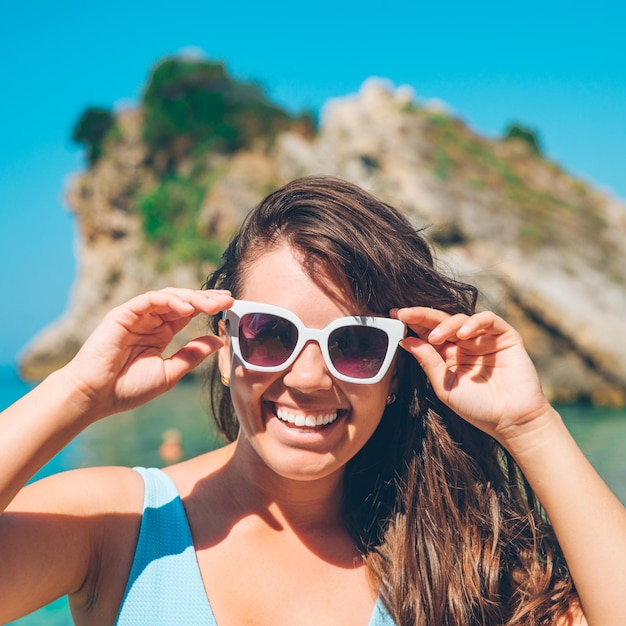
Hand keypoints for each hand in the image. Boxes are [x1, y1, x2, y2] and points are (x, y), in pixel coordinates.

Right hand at [61, 288, 233, 419]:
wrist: (95, 397)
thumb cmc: (128, 388)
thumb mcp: (170, 373)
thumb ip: (192, 355)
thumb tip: (218, 340)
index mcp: (160, 333)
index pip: (189, 313)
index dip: (209, 308)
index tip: (231, 308)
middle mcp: (150, 321)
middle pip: (183, 301)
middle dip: (207, 299)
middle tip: (229, 300)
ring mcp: (136, 315)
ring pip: (169, 296)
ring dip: (193, 298)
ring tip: (213, 305)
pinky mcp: (123, 313)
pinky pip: (150, 300)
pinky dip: (170, 301)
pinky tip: (188, 308)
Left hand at [395, 307, 553, 444]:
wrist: (511, 421)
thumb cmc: (477, 408)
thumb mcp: (445, 385)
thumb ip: (428, 361)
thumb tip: (405, 340)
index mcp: (448, 354)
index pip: (428, 332)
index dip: (412, 323)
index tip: (393, 316)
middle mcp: (465, 343)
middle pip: (441, 321)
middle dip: (421, 315)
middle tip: (404, 314)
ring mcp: (484, 338)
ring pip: (461, 318)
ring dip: (445, 324)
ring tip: (436, 337)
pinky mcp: (505, 336)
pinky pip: (489, 319)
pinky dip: (474, 322)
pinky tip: (463, 334)